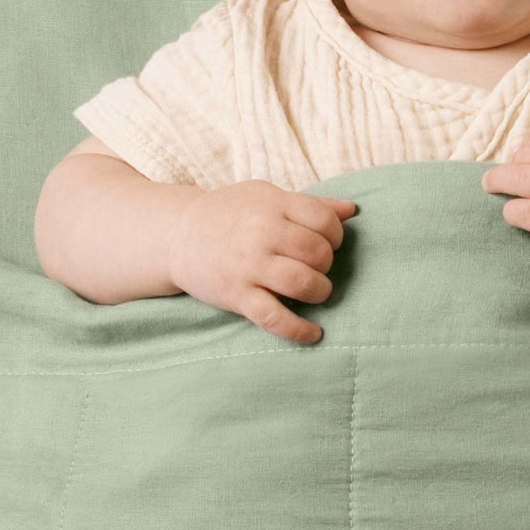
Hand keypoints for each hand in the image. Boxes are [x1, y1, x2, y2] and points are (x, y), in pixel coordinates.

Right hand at [168, 180, 355, 344]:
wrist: (178, 234)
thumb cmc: (230, 213)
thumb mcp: (266, 196)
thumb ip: (310, 204)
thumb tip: (351, 211)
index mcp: (272, 205)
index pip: (323, 220)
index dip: (335, 234)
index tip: (329, 242)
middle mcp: (261, 234)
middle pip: (317, 252)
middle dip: (327, 263)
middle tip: (318, 267)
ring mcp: (248, 266)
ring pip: (302, 282)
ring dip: (319, 291)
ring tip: (316, 292)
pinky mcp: (236, 296)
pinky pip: (274, 318)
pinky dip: (298, 330)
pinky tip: (314, 334)